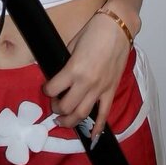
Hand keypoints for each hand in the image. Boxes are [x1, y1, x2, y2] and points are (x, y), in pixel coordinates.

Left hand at [42, 11, 131, 143]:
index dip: (47, 90)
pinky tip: (92, 136)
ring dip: (70, 121)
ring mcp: (100, 89)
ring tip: (63, 121)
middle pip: (66, 107)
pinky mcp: (111, 90)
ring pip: (82, 115)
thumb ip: (66, 63)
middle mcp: (86, 83)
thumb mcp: (72, 44)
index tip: (46, 88)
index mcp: (73, 69)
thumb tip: (60, 75)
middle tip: (54, 105)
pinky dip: (98, 127)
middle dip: (56, 109)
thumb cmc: (94, 31)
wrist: (119, 28)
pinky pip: (104, 114)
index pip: (53, 89)